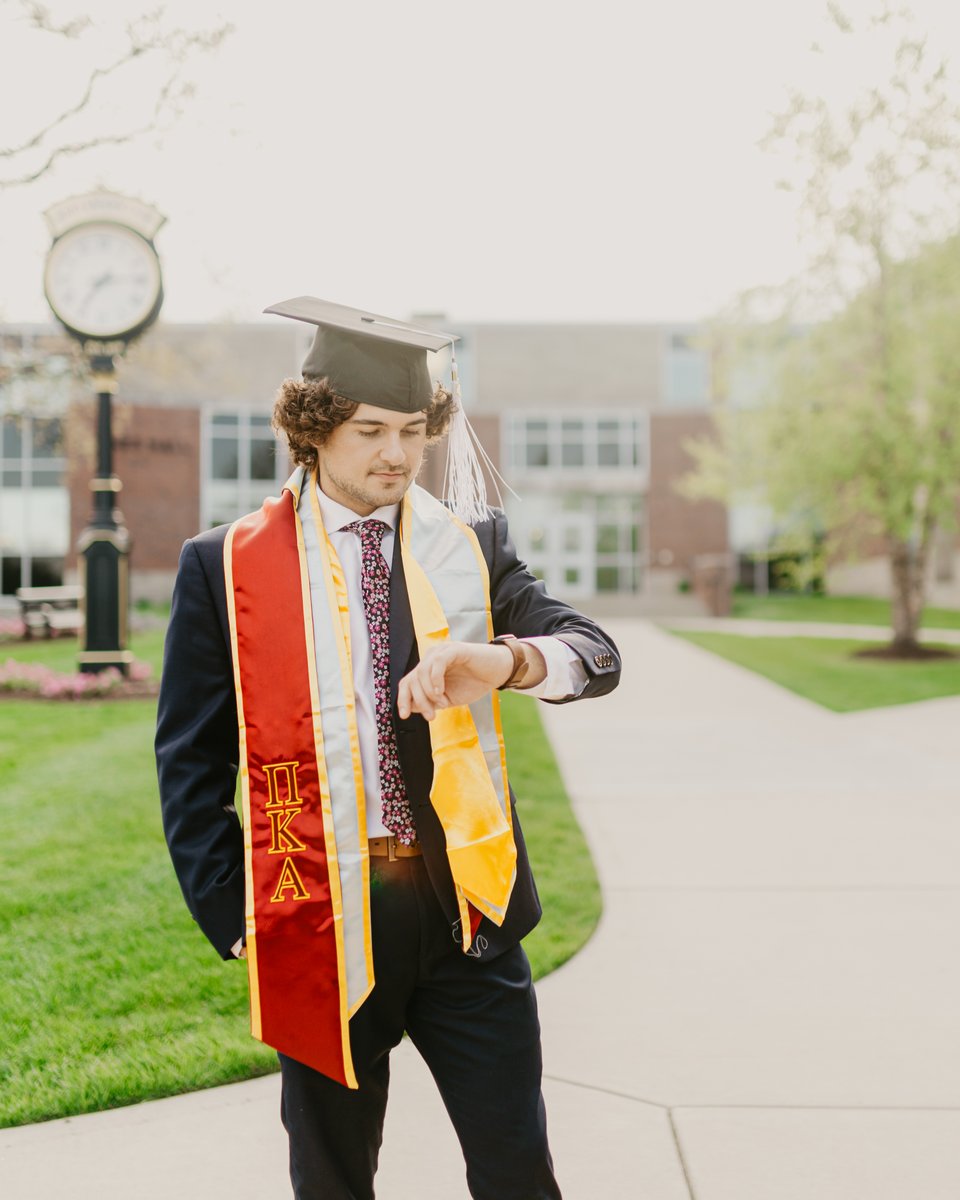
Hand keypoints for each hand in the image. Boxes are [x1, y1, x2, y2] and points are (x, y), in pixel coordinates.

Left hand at [397, 641, 514, 720]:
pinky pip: (437, 662)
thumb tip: (411, 707)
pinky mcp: (454, 649)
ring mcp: (441, 652)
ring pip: (422, 672)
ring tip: (442, 703)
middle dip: (419, 701)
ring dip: (429, 693)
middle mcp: (431, 659)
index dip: (403, 699)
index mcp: (428, 670)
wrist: (497, 672)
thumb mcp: (448, 698)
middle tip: (431, 715)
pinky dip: (436, 679)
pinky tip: (442, 692)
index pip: (407, 682)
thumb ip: (430, 701)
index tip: (404, 715)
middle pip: (412, 679)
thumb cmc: (474, 683)